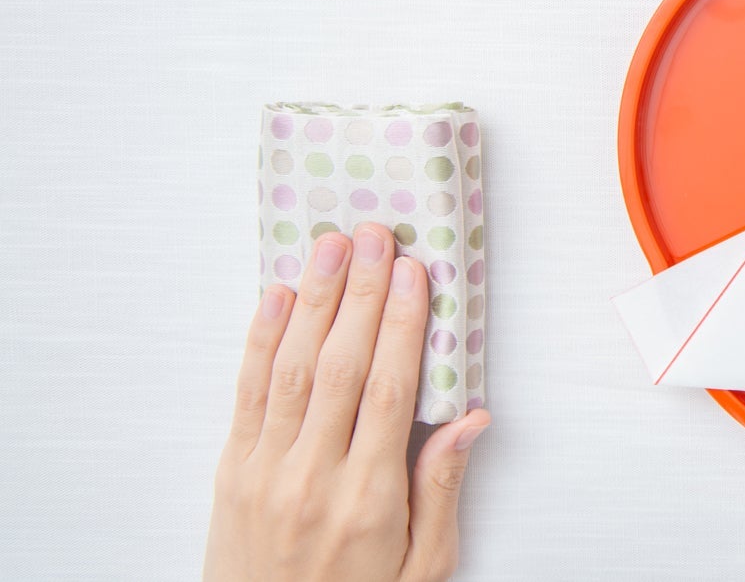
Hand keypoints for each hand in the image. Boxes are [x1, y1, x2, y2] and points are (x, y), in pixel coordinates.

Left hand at [205, 225, 489, 581]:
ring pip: (290, 368)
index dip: (401, 325)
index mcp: (367, 499)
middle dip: (359, 293)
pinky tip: (274, 299)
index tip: (413, 274)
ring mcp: (265, 473)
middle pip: (339, 366)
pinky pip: (247, 394)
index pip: (386, 391)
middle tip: (375, 238)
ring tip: (329, 248)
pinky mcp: (232, 472)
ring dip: (312, 300)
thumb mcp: (424, 566)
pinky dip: (259, 340)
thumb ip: (442, 489)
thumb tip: (469, 420)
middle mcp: (311, 478)